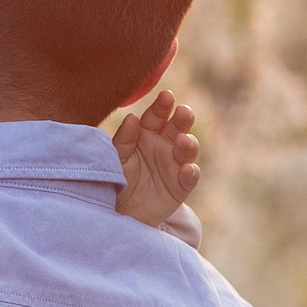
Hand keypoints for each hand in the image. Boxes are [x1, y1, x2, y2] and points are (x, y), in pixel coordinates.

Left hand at [114, 91, 198, 228]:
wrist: (119, 210)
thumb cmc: (116, 176)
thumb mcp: (116, 157)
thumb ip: (123, 139)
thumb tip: (132, 118)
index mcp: (147, 133)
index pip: (156, 116)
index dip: (162, 106)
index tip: (166, 96)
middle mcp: (165, 145)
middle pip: (177, 127)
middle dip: (183, 118)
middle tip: (183, 111)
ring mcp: (175, 164)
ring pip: (188, 149)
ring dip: (188, 143)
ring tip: (182, 140)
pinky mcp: (180, 185)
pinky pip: (190, 178)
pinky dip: (191, 173)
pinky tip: (188, 169)